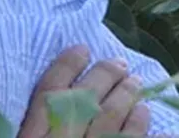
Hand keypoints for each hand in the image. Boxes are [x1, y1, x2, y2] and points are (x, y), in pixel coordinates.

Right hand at [19, 44, 151, 137]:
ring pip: (111, 116)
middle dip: (105, 75)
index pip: (47, 93)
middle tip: (120, 64)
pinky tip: (146, 114)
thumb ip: (37, 121)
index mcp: (32, 137)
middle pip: (84, 98)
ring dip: (126, 96)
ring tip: (136, 84)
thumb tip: (55, 97)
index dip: (65, 66)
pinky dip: (141, 126)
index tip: (81, 48)